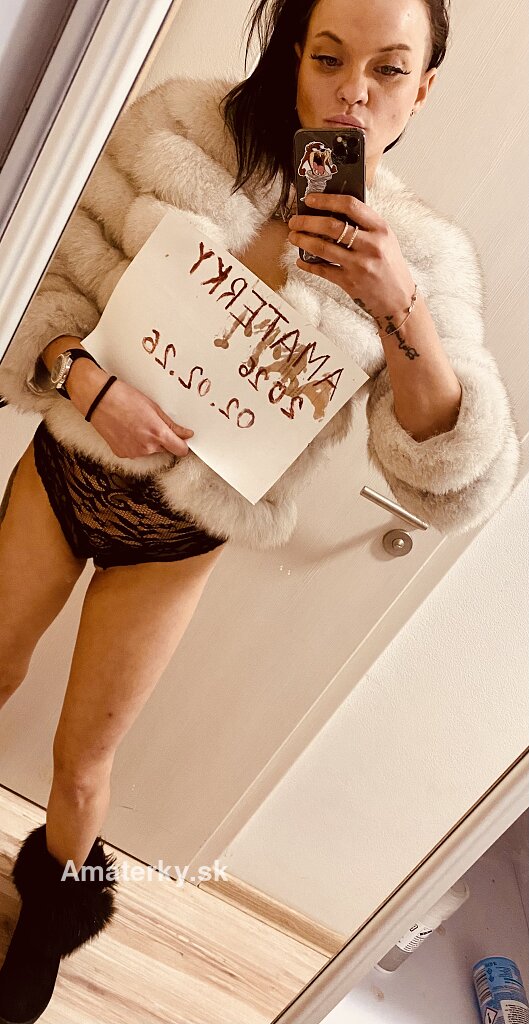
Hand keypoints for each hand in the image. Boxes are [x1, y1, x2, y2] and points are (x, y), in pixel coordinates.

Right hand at [68, 361, 193, 458]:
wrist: (98, 400)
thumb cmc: (124, 398)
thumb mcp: (153, 407)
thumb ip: (171, 425)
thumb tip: (186, 434)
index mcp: (157, 434)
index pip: (180, 450)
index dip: (182, 444)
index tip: (181, 438)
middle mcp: (147, 447)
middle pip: (165, 449)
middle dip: (162, 439)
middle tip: (150, 422)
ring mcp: (133, 452)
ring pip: (149, 450)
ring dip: (147, 441)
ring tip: (136, 424)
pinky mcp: (122, 454)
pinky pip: (135, 451)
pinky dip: (134, 443)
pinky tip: (127, 430)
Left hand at [287, 192, 414, 321]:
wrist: (399, 299)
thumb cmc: (390, 266)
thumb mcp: (385, 240)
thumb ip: (365, 226)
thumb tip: (333, 211)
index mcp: (380, 229)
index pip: (351, 205)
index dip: (326, 200)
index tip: (310, 199)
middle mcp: (371, 245)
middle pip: (332, 226)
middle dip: (307, 221)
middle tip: (295, 221)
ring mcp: (359, 265)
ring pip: (323, 247)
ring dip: (303, 240)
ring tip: (293, 237)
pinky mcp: (349, 282)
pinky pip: (322, 270)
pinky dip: (308, 264)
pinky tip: (301, 260)